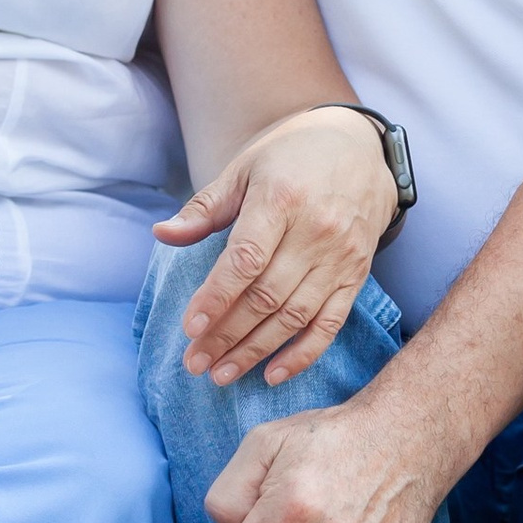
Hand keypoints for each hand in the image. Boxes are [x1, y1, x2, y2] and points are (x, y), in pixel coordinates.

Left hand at [154, 107, 393, 388]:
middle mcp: (316, 231)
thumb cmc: (291, 157)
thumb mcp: (244, 169)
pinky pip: (330, 323)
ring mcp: (340, 257)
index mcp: (282, 200)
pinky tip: (272, 375)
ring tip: (221, 375)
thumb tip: (162, 234)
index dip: (217, 297)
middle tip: (195, 363)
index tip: (190, 328)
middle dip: (227, 335)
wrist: (361, 148)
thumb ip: (204, 208)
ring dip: (256, 351)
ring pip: (295, 316)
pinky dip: (303, 354)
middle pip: (267, 295)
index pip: (246, 259)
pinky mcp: (356, 275)